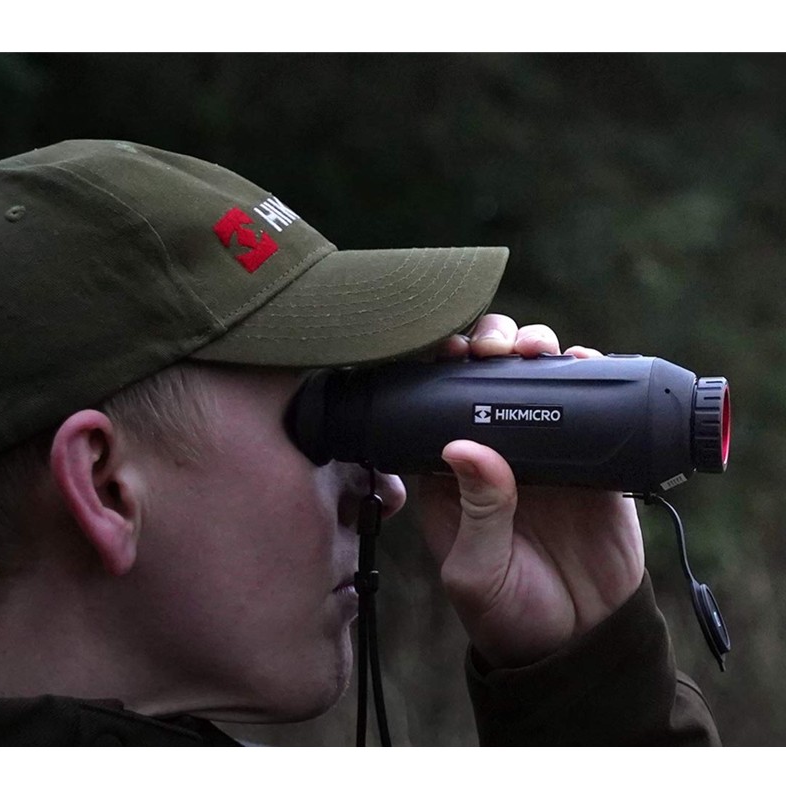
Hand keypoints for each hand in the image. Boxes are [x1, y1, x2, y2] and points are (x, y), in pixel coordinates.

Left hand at [417, 316, 644, 668]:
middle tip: (495, 347)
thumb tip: (466, 448)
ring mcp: (546, 452)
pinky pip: (591, 407)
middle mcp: (497, 455)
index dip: (440, 372)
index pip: (438, 407)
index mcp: (452, 477)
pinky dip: (589, 376)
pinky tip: (584, 361)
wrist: (580, 641)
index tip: (447, 351)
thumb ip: (476, 513)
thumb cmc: (510, 615)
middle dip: (489, 347)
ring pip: (538, 381)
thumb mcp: (478, 571)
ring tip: (538, 348)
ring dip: (536, 350)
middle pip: (488, 380)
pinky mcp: (591, 459)